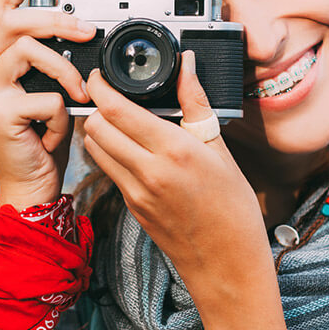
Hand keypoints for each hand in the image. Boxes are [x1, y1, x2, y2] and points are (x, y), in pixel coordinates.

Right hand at [0, 0, 95, 209]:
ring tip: (81, 95)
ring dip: (66, 70)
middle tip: (88, 30)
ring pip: (27, 51)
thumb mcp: (54, 94)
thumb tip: (85, 32)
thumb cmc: (46, 142)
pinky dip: (62, 116)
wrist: (33, 187)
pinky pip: (44, 97)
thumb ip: (58, 65)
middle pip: (14, 21)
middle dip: (57, 19)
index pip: (2, 7)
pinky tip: (56, 135)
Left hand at [83, 51, 274, 311]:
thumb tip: (187, 65)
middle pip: (96, 127)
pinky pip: (110, 171)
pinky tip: (130, 149)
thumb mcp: (221, 149)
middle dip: (96, 107)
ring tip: (116, 120)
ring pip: (95, 150)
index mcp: (173, 151)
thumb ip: (196, 104)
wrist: (227, 265)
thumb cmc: (233, 208)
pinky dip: (110, 154)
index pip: (117, 110)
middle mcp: (148, 172)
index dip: (100, 87)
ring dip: (98, 130)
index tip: (100, 74)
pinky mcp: (131, 208)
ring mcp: (135, 193)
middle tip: (108, 96)